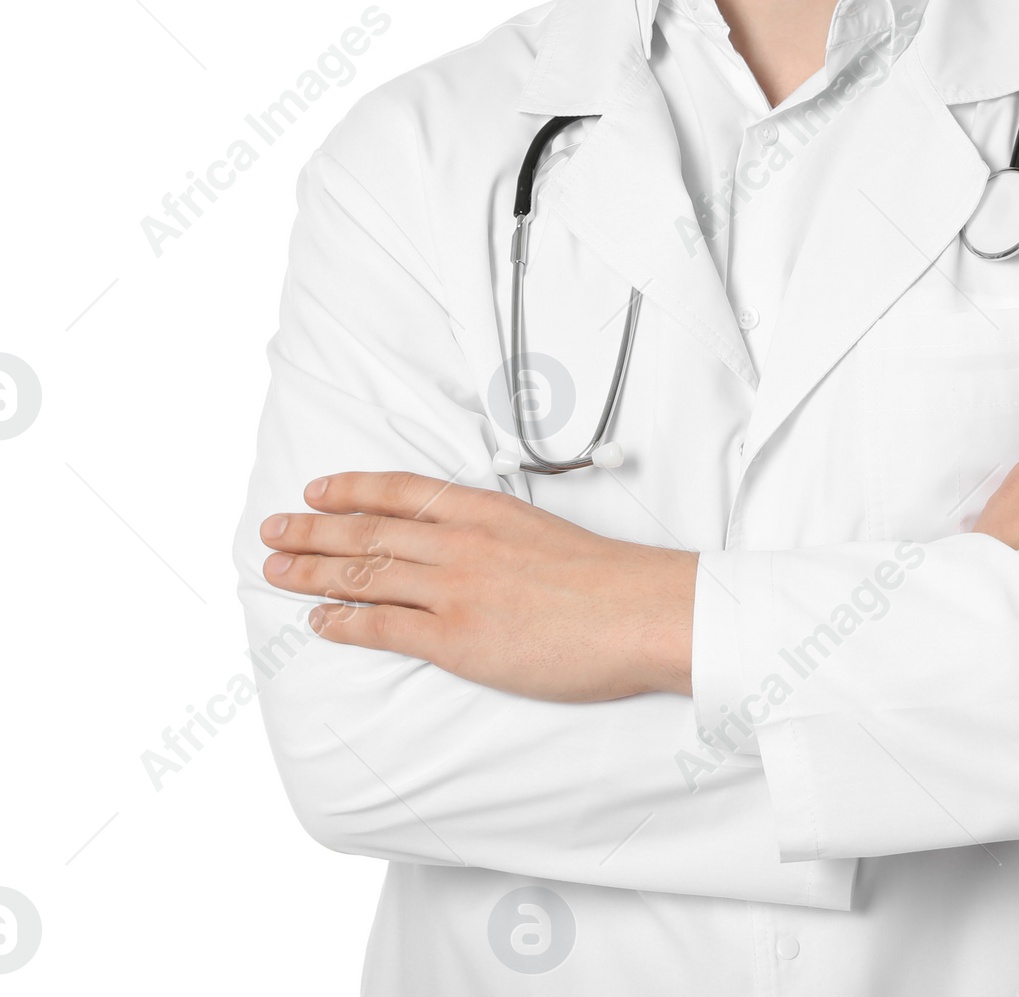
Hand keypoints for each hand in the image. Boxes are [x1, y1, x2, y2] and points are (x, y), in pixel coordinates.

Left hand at [259, 472, 696, 700]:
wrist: (638, 611)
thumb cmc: (606, 579)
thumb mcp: (544, 531)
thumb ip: (498, 533)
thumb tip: (467, 545)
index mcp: (485, 510)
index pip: (401, 490)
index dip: (351, 489)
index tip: (317, 490)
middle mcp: (461, 542)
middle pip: (368, 531)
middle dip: (312, 531)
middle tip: (272, 530)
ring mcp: (455, 588)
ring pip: (364, 574)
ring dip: (311, 572)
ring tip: (276, 571)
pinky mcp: (456, 637)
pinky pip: (383, 625)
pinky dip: (344, 621)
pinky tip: (319, 621)